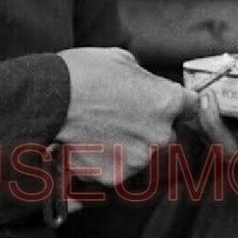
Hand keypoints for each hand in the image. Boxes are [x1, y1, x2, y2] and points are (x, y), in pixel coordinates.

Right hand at [55, 46, 199, 184]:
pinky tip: (90, 143)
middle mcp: (159, 135)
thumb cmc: (81, 75)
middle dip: (149, 127)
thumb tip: (146, 86)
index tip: (173, 107)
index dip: (180, 106)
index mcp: (167, 103)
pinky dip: (106, 160)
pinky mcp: (115, 177)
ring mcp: (138, 159)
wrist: (46, 100)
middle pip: (166, 135)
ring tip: (100, 128)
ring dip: (127, 145)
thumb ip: (145, 79)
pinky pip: (118, 168)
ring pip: (142, 154)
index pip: (191, 108)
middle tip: (121, 115)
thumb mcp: (122, 61)